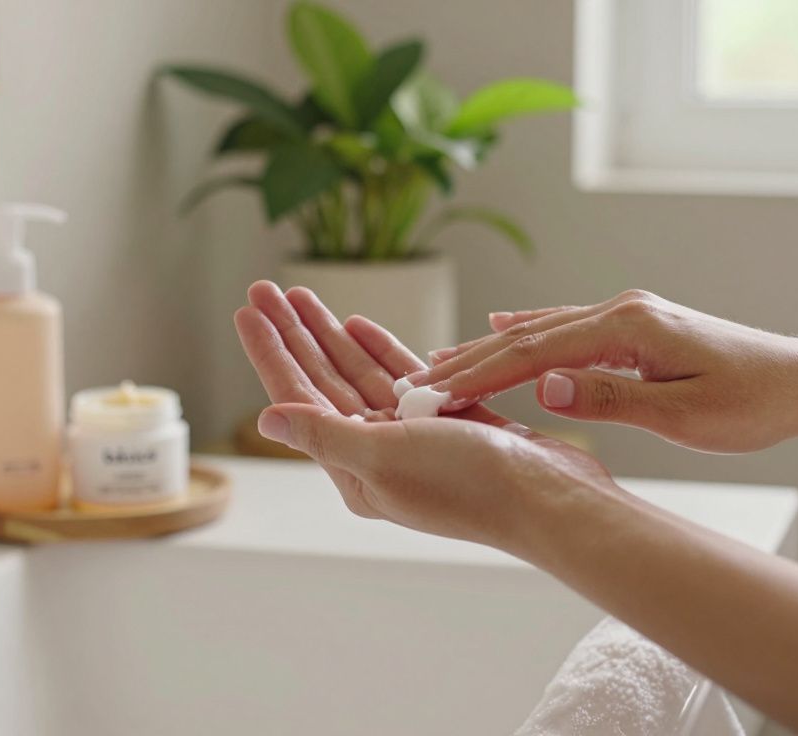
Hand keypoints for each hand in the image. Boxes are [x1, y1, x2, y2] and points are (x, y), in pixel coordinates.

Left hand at [234, 280, 618, 550]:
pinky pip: (404, 379)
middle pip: (323, 383)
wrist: (550, 498)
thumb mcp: (384, 457)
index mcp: (354, 469)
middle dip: (295, 336)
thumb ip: (324, 434)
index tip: (247, 310)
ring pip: (360, 377)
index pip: (298, 399)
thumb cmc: (471, 485)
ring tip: (304, 297)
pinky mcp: (453, 423)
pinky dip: (381, 350)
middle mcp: (378, 455)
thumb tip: (266, 419)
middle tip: (267, 289)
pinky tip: (359, 323)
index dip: (272, 352)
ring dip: (331, 337)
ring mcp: (415, 439)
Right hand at [413, 290, 797, 452]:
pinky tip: (499, 326)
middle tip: (415, 387)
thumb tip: (542, 386)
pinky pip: (565, 327)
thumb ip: (610, 397)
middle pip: (527, 336)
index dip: (478, 375)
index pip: (534, 352)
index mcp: (628, 327)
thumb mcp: (683, 414)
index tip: (432, 396)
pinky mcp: (635, 324)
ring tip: (439, 363)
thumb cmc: (752, 403)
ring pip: (541, 330)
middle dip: (469, 362)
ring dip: (489, 348)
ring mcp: (628, 313)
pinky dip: (525, 332)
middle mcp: (622, 310)